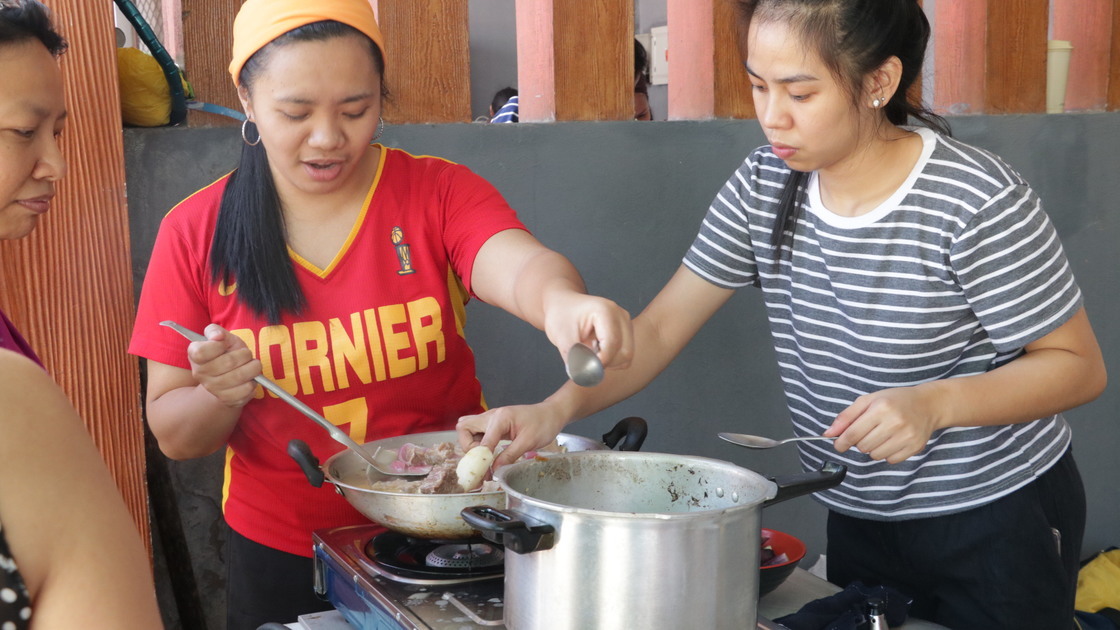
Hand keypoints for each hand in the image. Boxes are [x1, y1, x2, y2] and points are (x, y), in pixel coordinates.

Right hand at [186, 324, 261, 407]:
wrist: (228, 376)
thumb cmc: (226, 352)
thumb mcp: (222, 337)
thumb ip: (215, 331)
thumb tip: (217, 336)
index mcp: (195, 355)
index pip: (201, 352)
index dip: (218, 345)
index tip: (226, 344)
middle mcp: (200, 373)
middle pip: (228, 362)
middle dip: (245, 355)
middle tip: (247, 354)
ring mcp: (212, 388)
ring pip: (239, 376)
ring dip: (253, 368)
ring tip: (252, 365)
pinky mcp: (226, 399)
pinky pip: (245, 390)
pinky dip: (253, 383)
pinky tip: (250, 379)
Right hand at [457, 401, 569, 468]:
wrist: (552, 413)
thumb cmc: (543, 424)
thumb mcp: (528, 442)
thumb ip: (510, 455)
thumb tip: (494, 470)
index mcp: (500, 418)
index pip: (481, 440)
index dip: (480, 458)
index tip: (484, 471)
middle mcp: (492, 416)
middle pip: (464, 428)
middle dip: (467, 447)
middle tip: (480, 460)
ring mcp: (491, 418)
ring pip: (468, 429)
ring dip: (471, 445)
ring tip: (484, 458)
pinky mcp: (494, 424)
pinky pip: (478, 432)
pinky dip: (478, 444)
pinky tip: (488, 454)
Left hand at [543, 292, 633, 371]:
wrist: (562, 305)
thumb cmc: (561, 316)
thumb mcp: (561, 336)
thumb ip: (574, 357)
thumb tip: (583, 377)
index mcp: (606, 311)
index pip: (612, 344)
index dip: (599, 362)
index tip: (582, 368)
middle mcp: (621, 315)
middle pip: (624, 352)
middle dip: (604, 363)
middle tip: (583, 360)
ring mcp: (625, 323)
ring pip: (626, 356)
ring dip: (607, 363)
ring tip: (588, 353)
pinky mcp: (626, 332)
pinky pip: (624, 356)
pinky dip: (611, 361)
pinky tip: (596, 352)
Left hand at [826, 384, 944, 463]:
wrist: (927, 404)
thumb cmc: (895, 401)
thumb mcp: (868, 400)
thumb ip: (846, 417)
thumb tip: (828, 434)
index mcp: (881, 408)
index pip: (853, 433)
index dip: (841, 442)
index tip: (838, 444)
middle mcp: (895, 422)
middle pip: (863, 446)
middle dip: (860, 442)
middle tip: (868, 431)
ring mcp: (907, 436)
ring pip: (875, 455)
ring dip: (873, 448)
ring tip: (881, 435)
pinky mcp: (915, 447)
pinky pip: (890, 460)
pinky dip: (886, 453)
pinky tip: (892, 440)